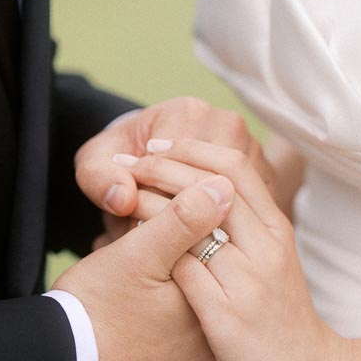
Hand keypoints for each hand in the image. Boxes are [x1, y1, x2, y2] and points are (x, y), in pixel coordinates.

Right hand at [53, 174, 233, 360]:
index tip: (141, 245)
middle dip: (167, 282)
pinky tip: (120, 335)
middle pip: (194, 301)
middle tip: (126, 277)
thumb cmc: (94, 310)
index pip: (207, 267)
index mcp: (210, 313)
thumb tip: (224, 187)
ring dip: (157, 315)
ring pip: (178, 334)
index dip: (176, 247)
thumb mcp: (138, 252)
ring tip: (119, 302)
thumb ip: (184, 218)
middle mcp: (207, 356)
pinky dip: (146, 348)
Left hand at [75, 97, 271, 227]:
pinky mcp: (265, 177)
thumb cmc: (119, 159)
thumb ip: (99, 179)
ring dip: (209, 228)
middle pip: (216, 186)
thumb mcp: (95, 165)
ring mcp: (253, 151)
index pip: (183, 170)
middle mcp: (230, 126)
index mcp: (190, 113)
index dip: (158, 208)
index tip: (134, 228)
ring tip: (178, 246)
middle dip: (186, 219)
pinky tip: (201, 244)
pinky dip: (227, 229)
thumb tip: (123, 198)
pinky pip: (250, 211)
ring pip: (237, 203)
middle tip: (156, 242)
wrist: (144, 151)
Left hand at [120, 140, 350, 360]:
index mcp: (277, 229)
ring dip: (151, 201)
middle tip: (128, 164)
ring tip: (121, 195)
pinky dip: (152, 248)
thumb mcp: (275, 264)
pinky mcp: (226, 316)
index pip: (235, 165)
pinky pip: (182, 269)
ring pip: (193, 223)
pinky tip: (127, 243)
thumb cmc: (283, 320)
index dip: (192, 149)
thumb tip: (219, 190)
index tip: (158, 146)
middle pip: (210, 186)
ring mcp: (248, 282)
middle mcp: (266, 248)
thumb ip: (251, 226)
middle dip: (162, 166)